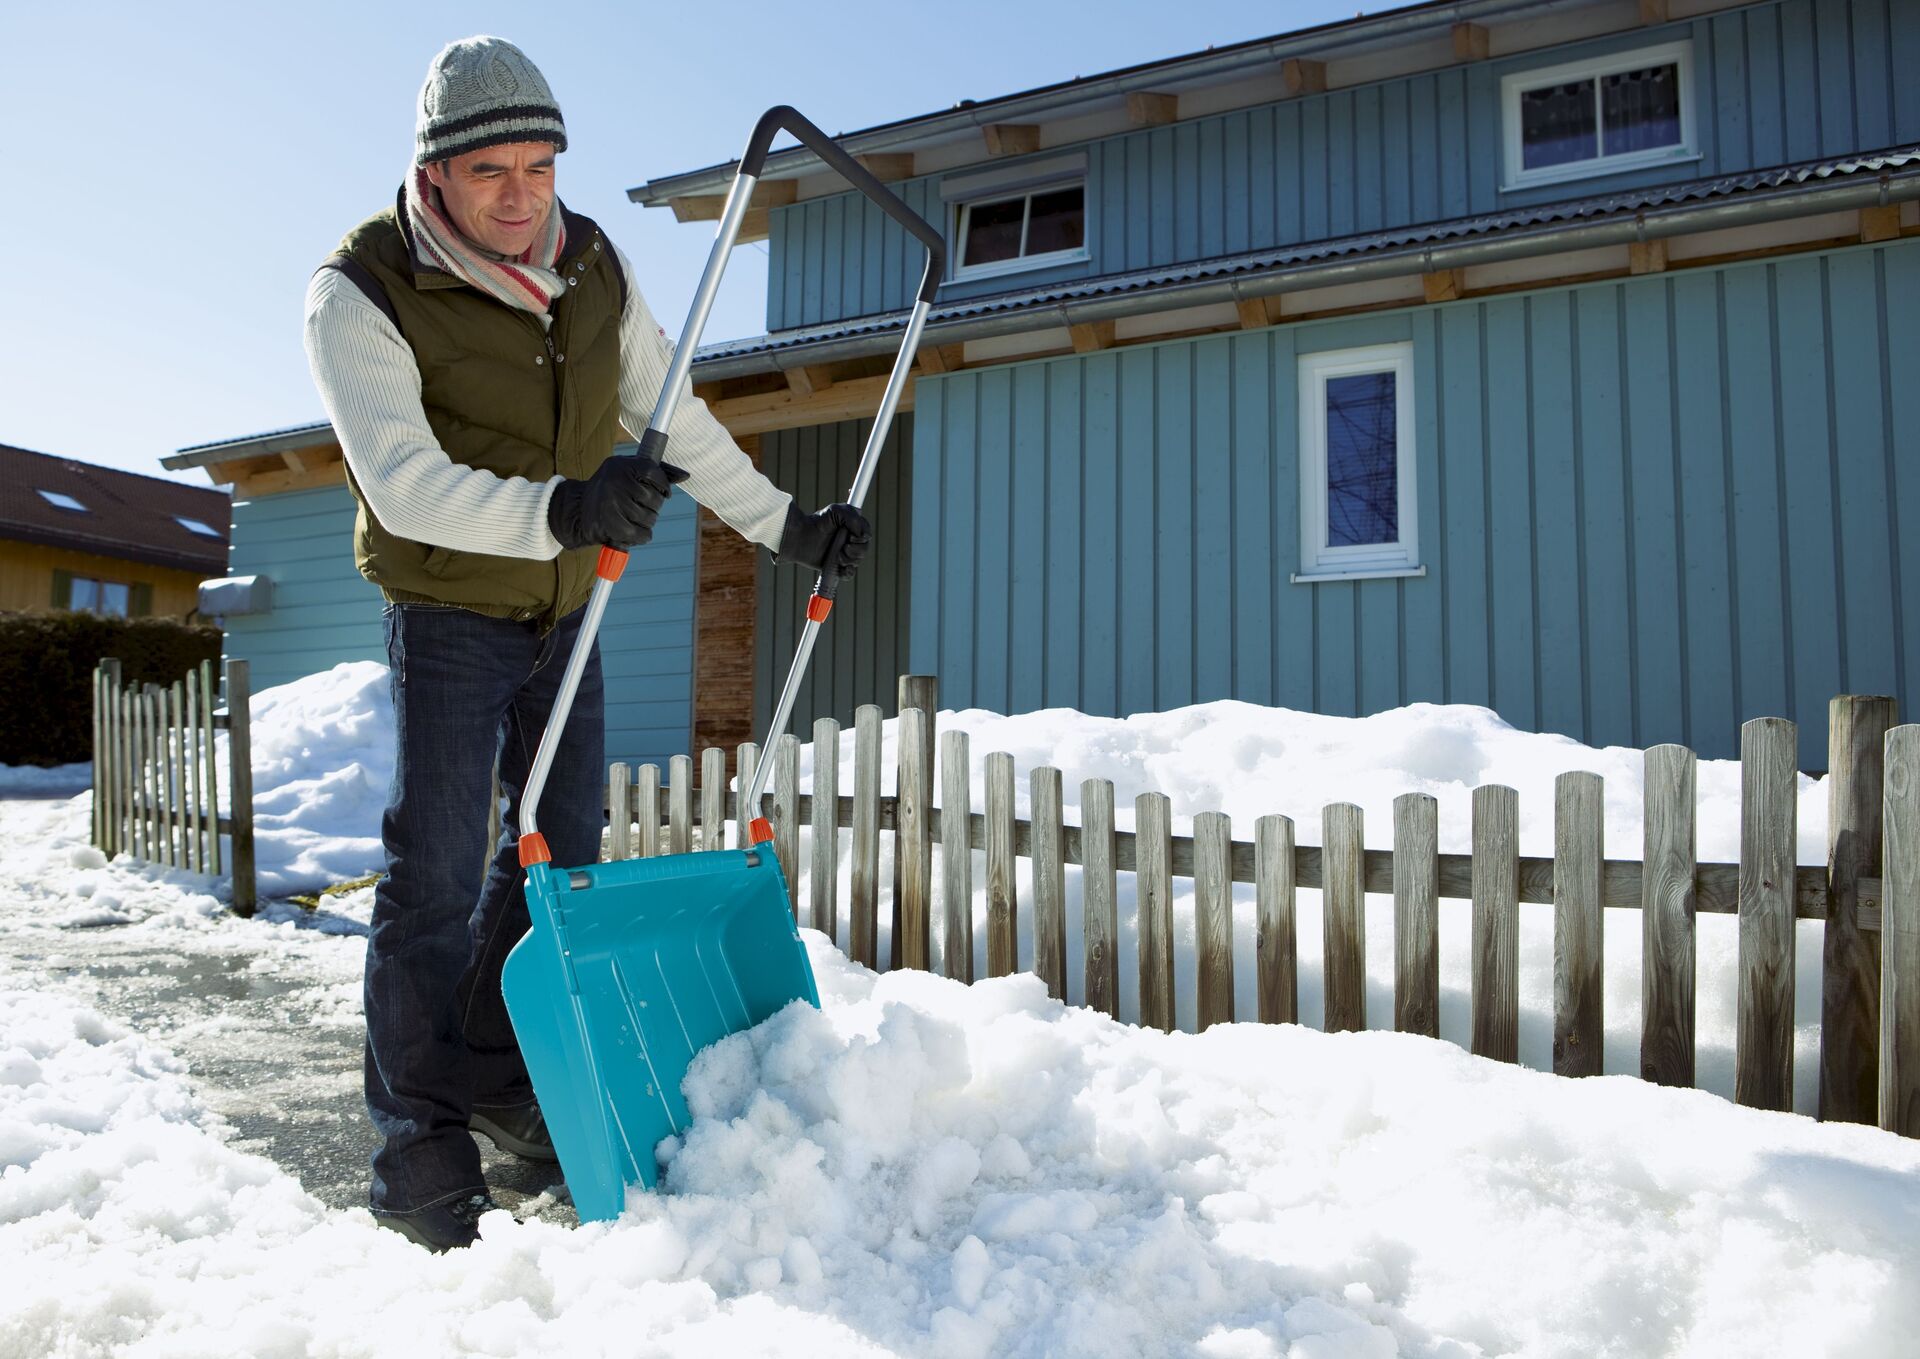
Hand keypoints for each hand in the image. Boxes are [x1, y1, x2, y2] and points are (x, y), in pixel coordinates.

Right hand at [547, 457, 688, 550]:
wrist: (579, 510)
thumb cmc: (612, 489)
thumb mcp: (630, 472)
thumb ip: (658, 472)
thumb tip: (685, 475)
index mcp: (621, 465)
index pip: (654, 472)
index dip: (663, 485)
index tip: (664, 493)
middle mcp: (615, 481)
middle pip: (654, 498)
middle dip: (654, 506)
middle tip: (640, 505)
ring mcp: (611, 503)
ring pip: (650, 518)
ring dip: (648, 521)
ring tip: (634, 517)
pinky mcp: (610, 524)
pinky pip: (641, 534)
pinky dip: (642, 536)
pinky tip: (634, 531)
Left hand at [777, 502, 872, 577]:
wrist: (800, 537)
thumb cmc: (816, 522)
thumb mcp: (836, 511)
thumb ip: (853, 518)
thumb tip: (864, 535)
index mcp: (852, 528)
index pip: (866, 535)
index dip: (862, 537)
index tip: (851, 537)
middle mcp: (849, 541)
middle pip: (864, 549)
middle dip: (856, 550)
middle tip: (844, 547)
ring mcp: (843, 554)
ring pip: (857, 561)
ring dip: (850, 560)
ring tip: (837, 556)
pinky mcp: (836, 566)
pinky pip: (848, 574)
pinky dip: (848, 573)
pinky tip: (843, 569)